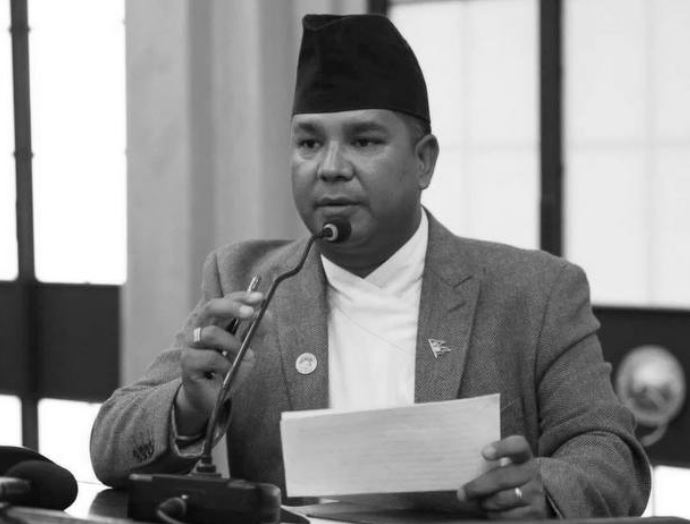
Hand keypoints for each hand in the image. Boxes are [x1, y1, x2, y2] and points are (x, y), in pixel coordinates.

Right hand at [175, 291, 264, 434]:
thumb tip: (266, 314)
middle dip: (233, 307)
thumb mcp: (248, 349)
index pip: (226, 300)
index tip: (260, 298)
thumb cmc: (229, 369)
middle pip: (211, 307)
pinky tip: (227, 372)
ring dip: (233, 344)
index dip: (242, 297)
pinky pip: (208, 358)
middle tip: (252, 313)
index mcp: (215, 321)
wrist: (212, 398)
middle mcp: (200, 328)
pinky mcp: (187, 362)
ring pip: (211, 334)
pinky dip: (224, 365)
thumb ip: (257, 332)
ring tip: (247, 356)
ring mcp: (191, 344)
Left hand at [457, 435, 548, 519]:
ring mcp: (535, 493)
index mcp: (523, 455)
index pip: (517, 445)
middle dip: (478, 487)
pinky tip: (490, 510)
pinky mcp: (535, 512)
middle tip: (462, 493)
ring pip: (503, 499)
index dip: (502, 448)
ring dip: (485, 502)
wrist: (535, 494)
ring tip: (478, 501)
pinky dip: (494, 514)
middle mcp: (532, 472)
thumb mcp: (505, 463)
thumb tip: (463, 470)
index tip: (484, 453)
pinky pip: (508, 516)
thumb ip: (490, 462)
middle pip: (502, 478)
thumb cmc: (510, 474)